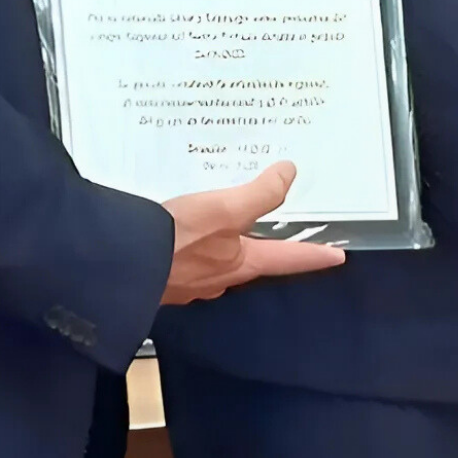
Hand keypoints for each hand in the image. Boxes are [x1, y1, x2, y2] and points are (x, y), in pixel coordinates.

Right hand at [160, 163, 349, 303]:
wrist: (119, 264)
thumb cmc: (177, 238)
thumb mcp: (223, 208)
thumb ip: (258, 193)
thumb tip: (289, 173)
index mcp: (240, 264)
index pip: (288, 259)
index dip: (313, 254)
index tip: (338, 255)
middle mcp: (219, 279)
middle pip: (251, 263)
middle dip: (261, 248)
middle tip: (270, 231)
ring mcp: (189, 284)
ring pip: (217, 263)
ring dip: (223, 246)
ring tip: (220, 225)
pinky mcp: (162, 279)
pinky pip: (186, 261)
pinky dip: (190, 247)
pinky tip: (177, 234)